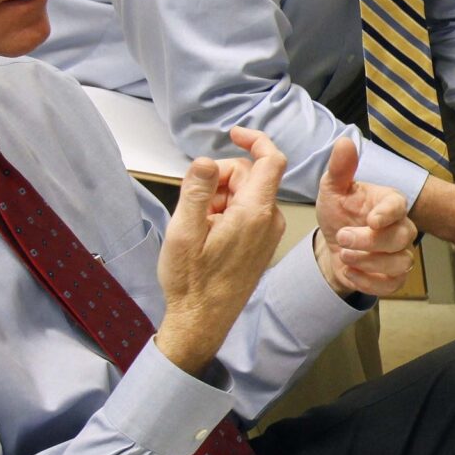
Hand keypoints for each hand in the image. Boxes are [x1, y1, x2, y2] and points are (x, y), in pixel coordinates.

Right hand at [154, 127, 288, 372]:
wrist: (202, 321)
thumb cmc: (191, 282)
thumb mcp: (184, 231)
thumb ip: (196, 191)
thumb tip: (205, 160)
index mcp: (254, 213)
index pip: (271, 160)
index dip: (254, 139)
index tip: (232, 133)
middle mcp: (268, 220)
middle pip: (250, 175)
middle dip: (220, 177)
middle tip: (193, 201)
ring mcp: (267, 232)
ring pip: (245, 193)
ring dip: (220, 197)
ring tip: (197, 224)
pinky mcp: (261, 242)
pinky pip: (247, 212)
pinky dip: (226, 212)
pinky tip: (206, 232)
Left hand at [312, 136, 417, 297]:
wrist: (334, 243)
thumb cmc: (339, 212)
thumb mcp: (333, 188)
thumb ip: (340, 168)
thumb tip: (345, 142)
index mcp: (389, 202)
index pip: (399, 205)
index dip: (388, 214)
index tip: (371, 220)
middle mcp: (401, 227)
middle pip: (401, 237)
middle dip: (370, 241)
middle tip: (343, 237)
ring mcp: (399, 254)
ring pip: (399, 263)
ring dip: (369, 262)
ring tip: (344, 255)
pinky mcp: (393, 277)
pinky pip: (392, 285)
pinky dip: (369, 282)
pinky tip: (349, 272)